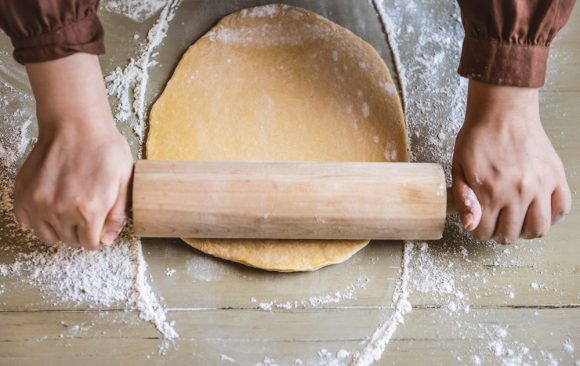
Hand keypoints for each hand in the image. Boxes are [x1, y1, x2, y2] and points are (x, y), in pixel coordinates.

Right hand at [13, 54, 132, 249]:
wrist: (75, 124)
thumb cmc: (104, 148)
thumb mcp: (124, 180)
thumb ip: (117, 214)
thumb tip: (107, 239)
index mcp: (89, 210)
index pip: (90, 244)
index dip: (97, 237)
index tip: (98, 227)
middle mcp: (60, 211)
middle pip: (70, 240)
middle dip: (80, 233)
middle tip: (86, 215)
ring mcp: (38, 203)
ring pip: (47, 235)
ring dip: (59, 229)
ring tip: (68, 211)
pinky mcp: (23, 192)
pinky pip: (26, 220)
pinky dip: (37, 218)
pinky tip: (49, 206)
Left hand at [452, 80, 571, 243]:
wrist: (502, 111)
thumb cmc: (477, 137)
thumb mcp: (458, 168)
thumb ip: (463, 199)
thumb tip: (471, 225)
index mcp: (491, 192)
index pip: (484, 232)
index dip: (477, 230)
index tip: (478, 221)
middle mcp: (518, 192)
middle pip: (511, 235)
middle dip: (499, 233)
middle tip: (496, 221)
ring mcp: (540, 185)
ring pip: (539, 229)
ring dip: (526, 231)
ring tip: (517, 220)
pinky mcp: (556, 176)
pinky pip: (562, 208)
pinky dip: (552, 216)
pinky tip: (538, 210)